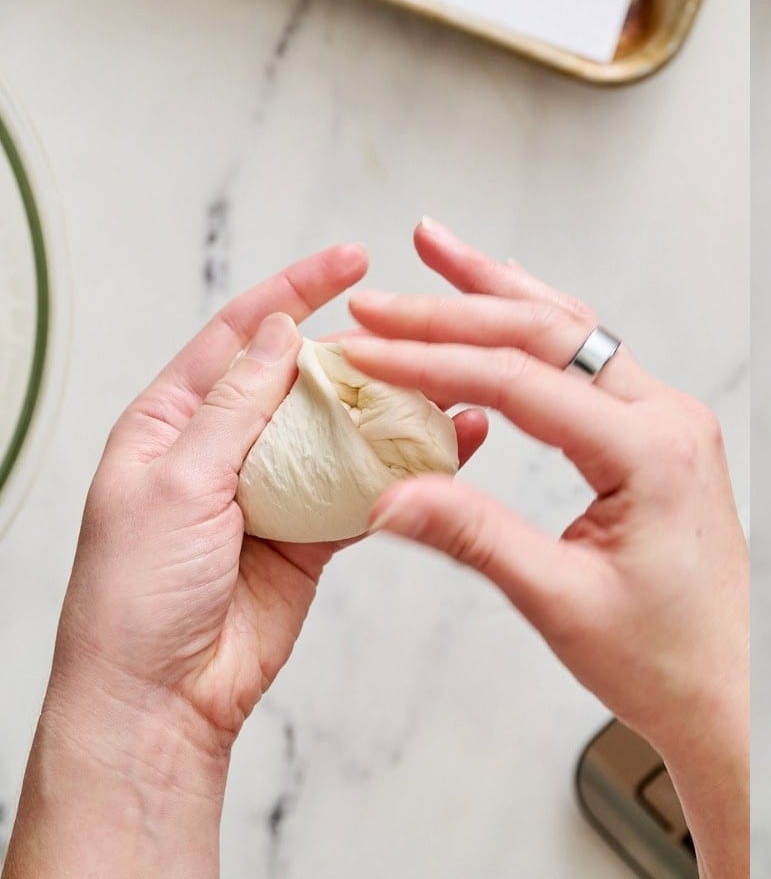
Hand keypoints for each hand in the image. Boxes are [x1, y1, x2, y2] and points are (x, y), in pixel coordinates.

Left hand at [2, 245, 486, 877]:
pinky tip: (446, 446)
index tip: (352, 260)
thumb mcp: (176, 482)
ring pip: (344, 431)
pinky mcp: (315, 535)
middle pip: (304, 377)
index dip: (296, 291)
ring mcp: (275, 491)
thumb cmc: (135, 595)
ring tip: (446, 381)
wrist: (161, 698)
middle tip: (416, 330)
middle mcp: (227, 448)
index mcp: (173, 422)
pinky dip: (405, 468)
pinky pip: (367, 487)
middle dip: (359, 351)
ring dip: (391, 408)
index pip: (242, 335)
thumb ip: (235, 407)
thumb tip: (278, 332)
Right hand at [340, 218, 747, 878]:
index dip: (432, 361)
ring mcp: (671, 421)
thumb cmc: (663, 660)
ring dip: (501, 294)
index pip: (521, 383)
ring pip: (576, 334)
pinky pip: (593, 364)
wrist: (732, 691)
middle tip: (379, 296)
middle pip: (550, 336)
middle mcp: (669, 418)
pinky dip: (539, 330)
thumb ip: (475, 538)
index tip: (364, 351)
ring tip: (437, 248)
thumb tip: (387, 494)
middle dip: (457, 308)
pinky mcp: (661, 436)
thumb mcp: (560, 602)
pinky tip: (504, 303)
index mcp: (651, 452)